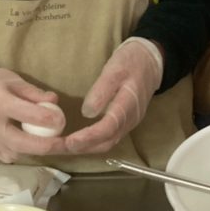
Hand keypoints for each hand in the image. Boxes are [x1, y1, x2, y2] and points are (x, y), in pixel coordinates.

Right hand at [0, 64, 66, 162]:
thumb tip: (55, 102)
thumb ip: (35, 93)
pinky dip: (24, 153)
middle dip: (46, 146)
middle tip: (65, 144)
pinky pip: (9, 157)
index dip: (46, 118)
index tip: (62, 120)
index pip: (24, 113)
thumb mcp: (15, 81)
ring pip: (16, 153)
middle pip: (20, 142)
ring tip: (52, 143)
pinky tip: (33, 144)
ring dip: (36, 150)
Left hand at [64, 38, 162, 154]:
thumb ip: (102, 90)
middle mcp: (130, 119)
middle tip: (58, 146)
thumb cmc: (131, 62)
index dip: (89, 137)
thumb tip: (87, 112)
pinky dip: (92, 144)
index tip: (69, 142)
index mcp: (128, 104)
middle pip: (106, 142)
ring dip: (85, 148)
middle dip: (82, 148)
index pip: (108, 128)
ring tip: (63, 146)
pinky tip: (78, 141)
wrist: (151, 62)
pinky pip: (108, 139)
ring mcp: (129, 123)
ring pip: (107, 143)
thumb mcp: (114, 69)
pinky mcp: (125, 123)